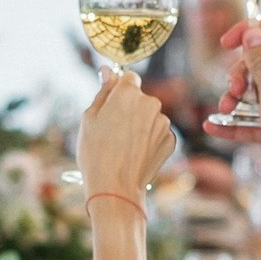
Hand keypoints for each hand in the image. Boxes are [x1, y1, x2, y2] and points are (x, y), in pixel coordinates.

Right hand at [77, 70, 172, 204]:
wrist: (115, 187)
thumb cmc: (96, 152)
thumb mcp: (90, 118)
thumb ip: (103, 91)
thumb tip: (108, 71)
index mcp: (129, 93)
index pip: (129, 78)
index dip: (119, 91)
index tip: (111, 105)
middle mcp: (150, 103)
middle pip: (140, 98)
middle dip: (129, 109)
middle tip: (112, 131)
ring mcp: (163, 122)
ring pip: (150, 116)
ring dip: (140, 125)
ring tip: (123, 146)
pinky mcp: (170, 140)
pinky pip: (158, 133)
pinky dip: (149, 140)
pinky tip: (136, 154)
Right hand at [213, 17, 260, 194]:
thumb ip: (258, 58)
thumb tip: (253, 32)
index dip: (247, 32)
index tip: (225, 44)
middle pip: (260, 62)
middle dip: (239, 73)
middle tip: (233, 87)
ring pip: (255, 91)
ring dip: (235, 98)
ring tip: (225, 109)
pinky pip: (254, 119)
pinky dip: (235, 122)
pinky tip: (213, 127)